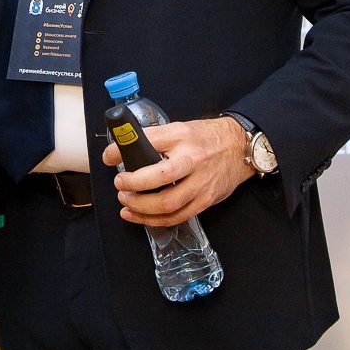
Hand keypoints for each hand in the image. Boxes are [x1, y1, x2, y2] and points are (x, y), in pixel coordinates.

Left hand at [102, 116, 253, 226]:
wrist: (241, 148)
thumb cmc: (205, 138)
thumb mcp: (180, 129)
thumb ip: (155, 139)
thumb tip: (121, 152)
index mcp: (183, 136)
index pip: (149, 140)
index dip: (123, 150)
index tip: (109, 157)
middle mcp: (193, 159)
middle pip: (160, 177)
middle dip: (133, 185)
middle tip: (120, 185)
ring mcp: (201, 183)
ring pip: (167, 203)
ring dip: (141, 207)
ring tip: (125, 202)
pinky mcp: (206, 200)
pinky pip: (177, 216)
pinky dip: (154, 220)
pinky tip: (139, 216)